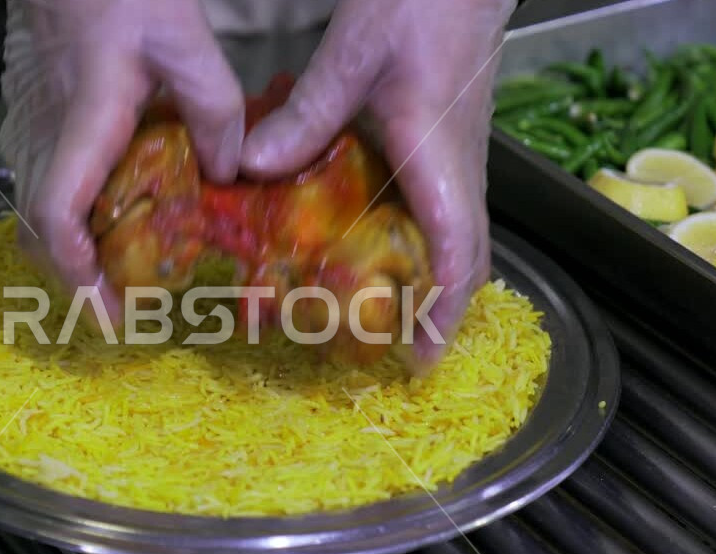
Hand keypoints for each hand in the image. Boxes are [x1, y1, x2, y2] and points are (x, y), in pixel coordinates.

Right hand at [0, 0, 245, 320]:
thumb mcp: (185, 39)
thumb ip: (214, 107)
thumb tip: (229, 174)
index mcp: (85, 118)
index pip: (59, 213)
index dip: (78, 273)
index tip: (110, 309)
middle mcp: (42, 131)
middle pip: (36, 230)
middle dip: (74, 280)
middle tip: (119, 309)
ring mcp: (23, 124)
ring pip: (27, 210)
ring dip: (64, 252)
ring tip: (110, 274)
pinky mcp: (20, 116)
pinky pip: (29, 184)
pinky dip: (58, 218)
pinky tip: (97, 217)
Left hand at [238, 0, 514, 372]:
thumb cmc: (419, 8)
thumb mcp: (351, 58)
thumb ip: (305, 117)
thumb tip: (249, 169)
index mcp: (439, 159)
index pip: (456, 252)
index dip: (443, 312)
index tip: (422, 357)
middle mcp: (459, 171)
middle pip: (466, 259)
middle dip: (441, 312)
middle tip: (403, 351)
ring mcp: (458, 161)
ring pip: (458, 239)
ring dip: (433, 283)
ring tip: (390, 315)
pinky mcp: (448, 148)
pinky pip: (443, 213)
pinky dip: (422, 247)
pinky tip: (379, 249)